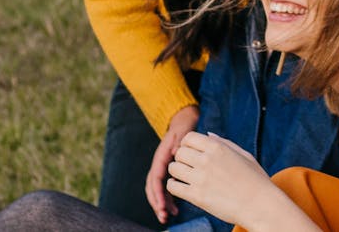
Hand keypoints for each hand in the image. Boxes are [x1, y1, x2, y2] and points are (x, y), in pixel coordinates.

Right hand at [146, 105, 198, 223]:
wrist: (184, 122)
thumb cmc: (184, 127)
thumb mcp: (183, 132)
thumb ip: (179, 142)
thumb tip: (176, 152)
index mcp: (162, 156)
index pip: (156, 177)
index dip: (158, 192)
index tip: (162, 204)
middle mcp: (160, 164)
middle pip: (153, 187)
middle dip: (157, 202)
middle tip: (164, 216)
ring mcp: (164, 169)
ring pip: (158, 190)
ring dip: (161, 203)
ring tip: (167, 216)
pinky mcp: (170, 172)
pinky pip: (166, 188)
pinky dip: (169, 199)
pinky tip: (175, 209)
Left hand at [166, 132, 271, 226]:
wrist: (260, 204)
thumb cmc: (255, 180)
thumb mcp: (244, 155)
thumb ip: (224, 143)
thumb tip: (208, 134)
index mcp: (218, 148)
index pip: (189, 138)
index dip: (188, 145)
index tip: (193, 153)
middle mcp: (207, 160)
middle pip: (179, 152)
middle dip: (183, 159)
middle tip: (190, 167)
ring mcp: (200, 178)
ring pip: (173, 168)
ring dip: (178, 172)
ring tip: (187, 178)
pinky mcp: (196, 196)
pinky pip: (172, 186)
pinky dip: (175, 187)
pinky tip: (184, 188)